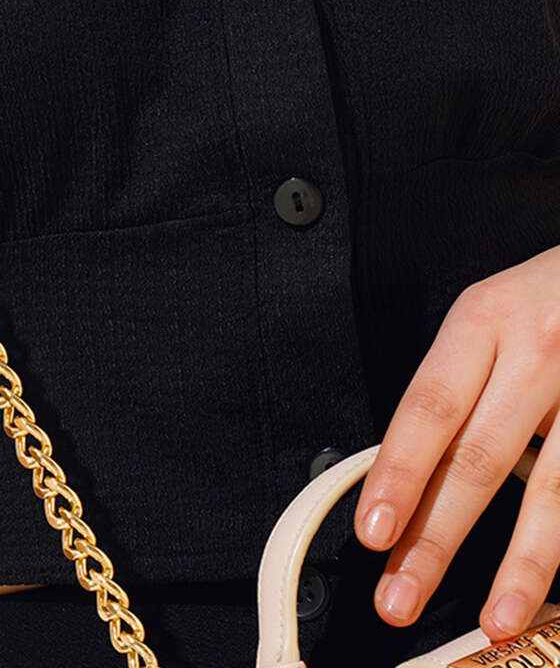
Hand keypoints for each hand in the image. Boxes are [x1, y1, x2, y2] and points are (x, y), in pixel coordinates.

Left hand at [352, 244, 559, 642]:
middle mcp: (538, 351)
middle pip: (479, 458)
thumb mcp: (488, 315)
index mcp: (484, 320)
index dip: (399, 474)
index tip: (373, 530)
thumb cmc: (544, 296)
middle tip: (400, 595)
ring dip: (520, 564)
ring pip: (552, 488)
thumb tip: (406, 473)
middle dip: (436, 537)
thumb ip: (455, 383)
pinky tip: (547, 583)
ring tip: (495, 618)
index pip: (428, 408)